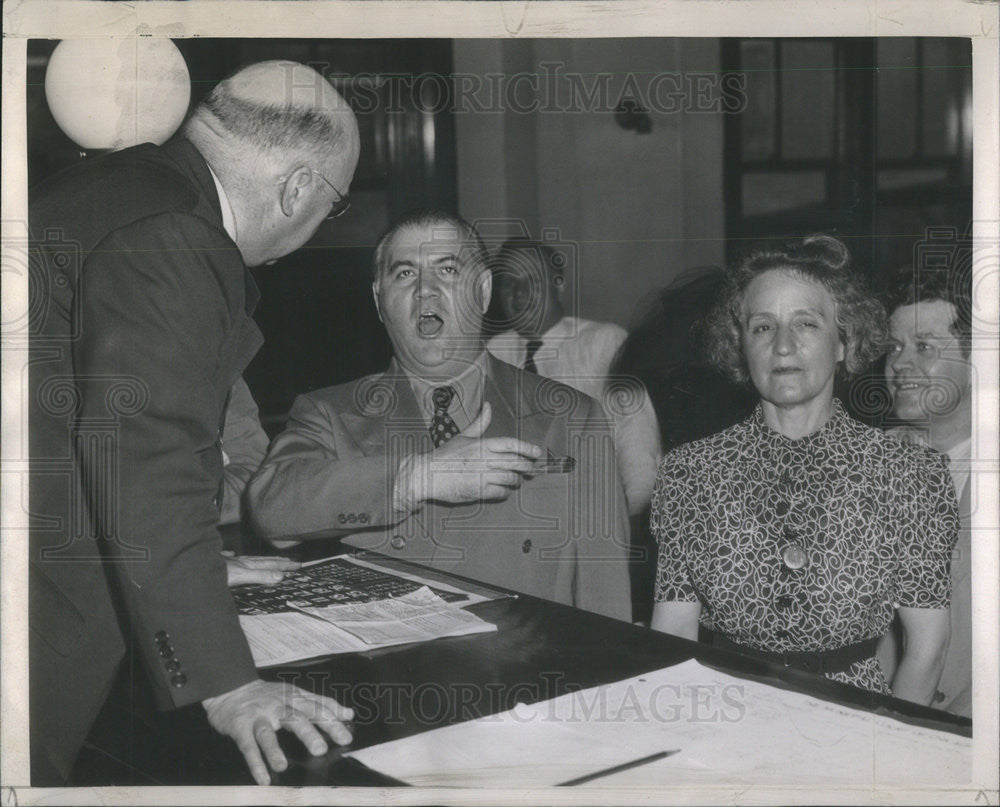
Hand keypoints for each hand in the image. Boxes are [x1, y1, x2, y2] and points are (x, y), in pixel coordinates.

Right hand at [203, 679, 353, 784]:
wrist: (231, 688)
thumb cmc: (268, 696)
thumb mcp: (296, 694)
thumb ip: (322, 704)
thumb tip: (349, 714)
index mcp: (294, 697)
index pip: (316, 707)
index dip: (332, 720)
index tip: (348, 735)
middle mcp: (278, 705)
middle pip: (295, 717)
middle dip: (309, 732)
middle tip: (322, 749)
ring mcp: (259, 716)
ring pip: (267, 733)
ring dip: (274, 749)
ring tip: (282, 766)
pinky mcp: (240, 727)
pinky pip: (247, 746)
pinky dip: (255, 763)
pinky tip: (263, 778)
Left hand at [221, 550, 299, 586]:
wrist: (194, 569)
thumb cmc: (216, 573)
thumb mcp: (241, 576)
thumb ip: (260, 576)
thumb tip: (280, 576)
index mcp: (248, 564)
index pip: (271, 564)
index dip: (284, 565)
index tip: (298, 565)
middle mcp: (241, 561)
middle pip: (263, 560)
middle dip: (279, 561)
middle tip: (293, 561)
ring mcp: (230, 562)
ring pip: (250, 559)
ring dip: (262, 560)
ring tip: (270, 558)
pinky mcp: (219, 565)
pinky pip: (230, 559)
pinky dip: (235, 557)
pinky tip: (233, 555)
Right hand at [394, 402, 542, 511]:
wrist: (427, 475)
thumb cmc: (444, 456)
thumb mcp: (463, 436)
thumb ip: (480, 423)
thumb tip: (488, 406)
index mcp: (482, 444)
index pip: (511, 444)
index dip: (527, 448)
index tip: (537, 453)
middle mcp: (484, 459)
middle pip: (516, 462)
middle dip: (527, 467)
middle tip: (531, 469)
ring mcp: (482, 476)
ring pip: (511, 479)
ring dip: (516, 480)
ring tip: (515, 479)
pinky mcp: (479, 491)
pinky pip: (501, 493)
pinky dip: (505, 492)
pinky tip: (502, 489)